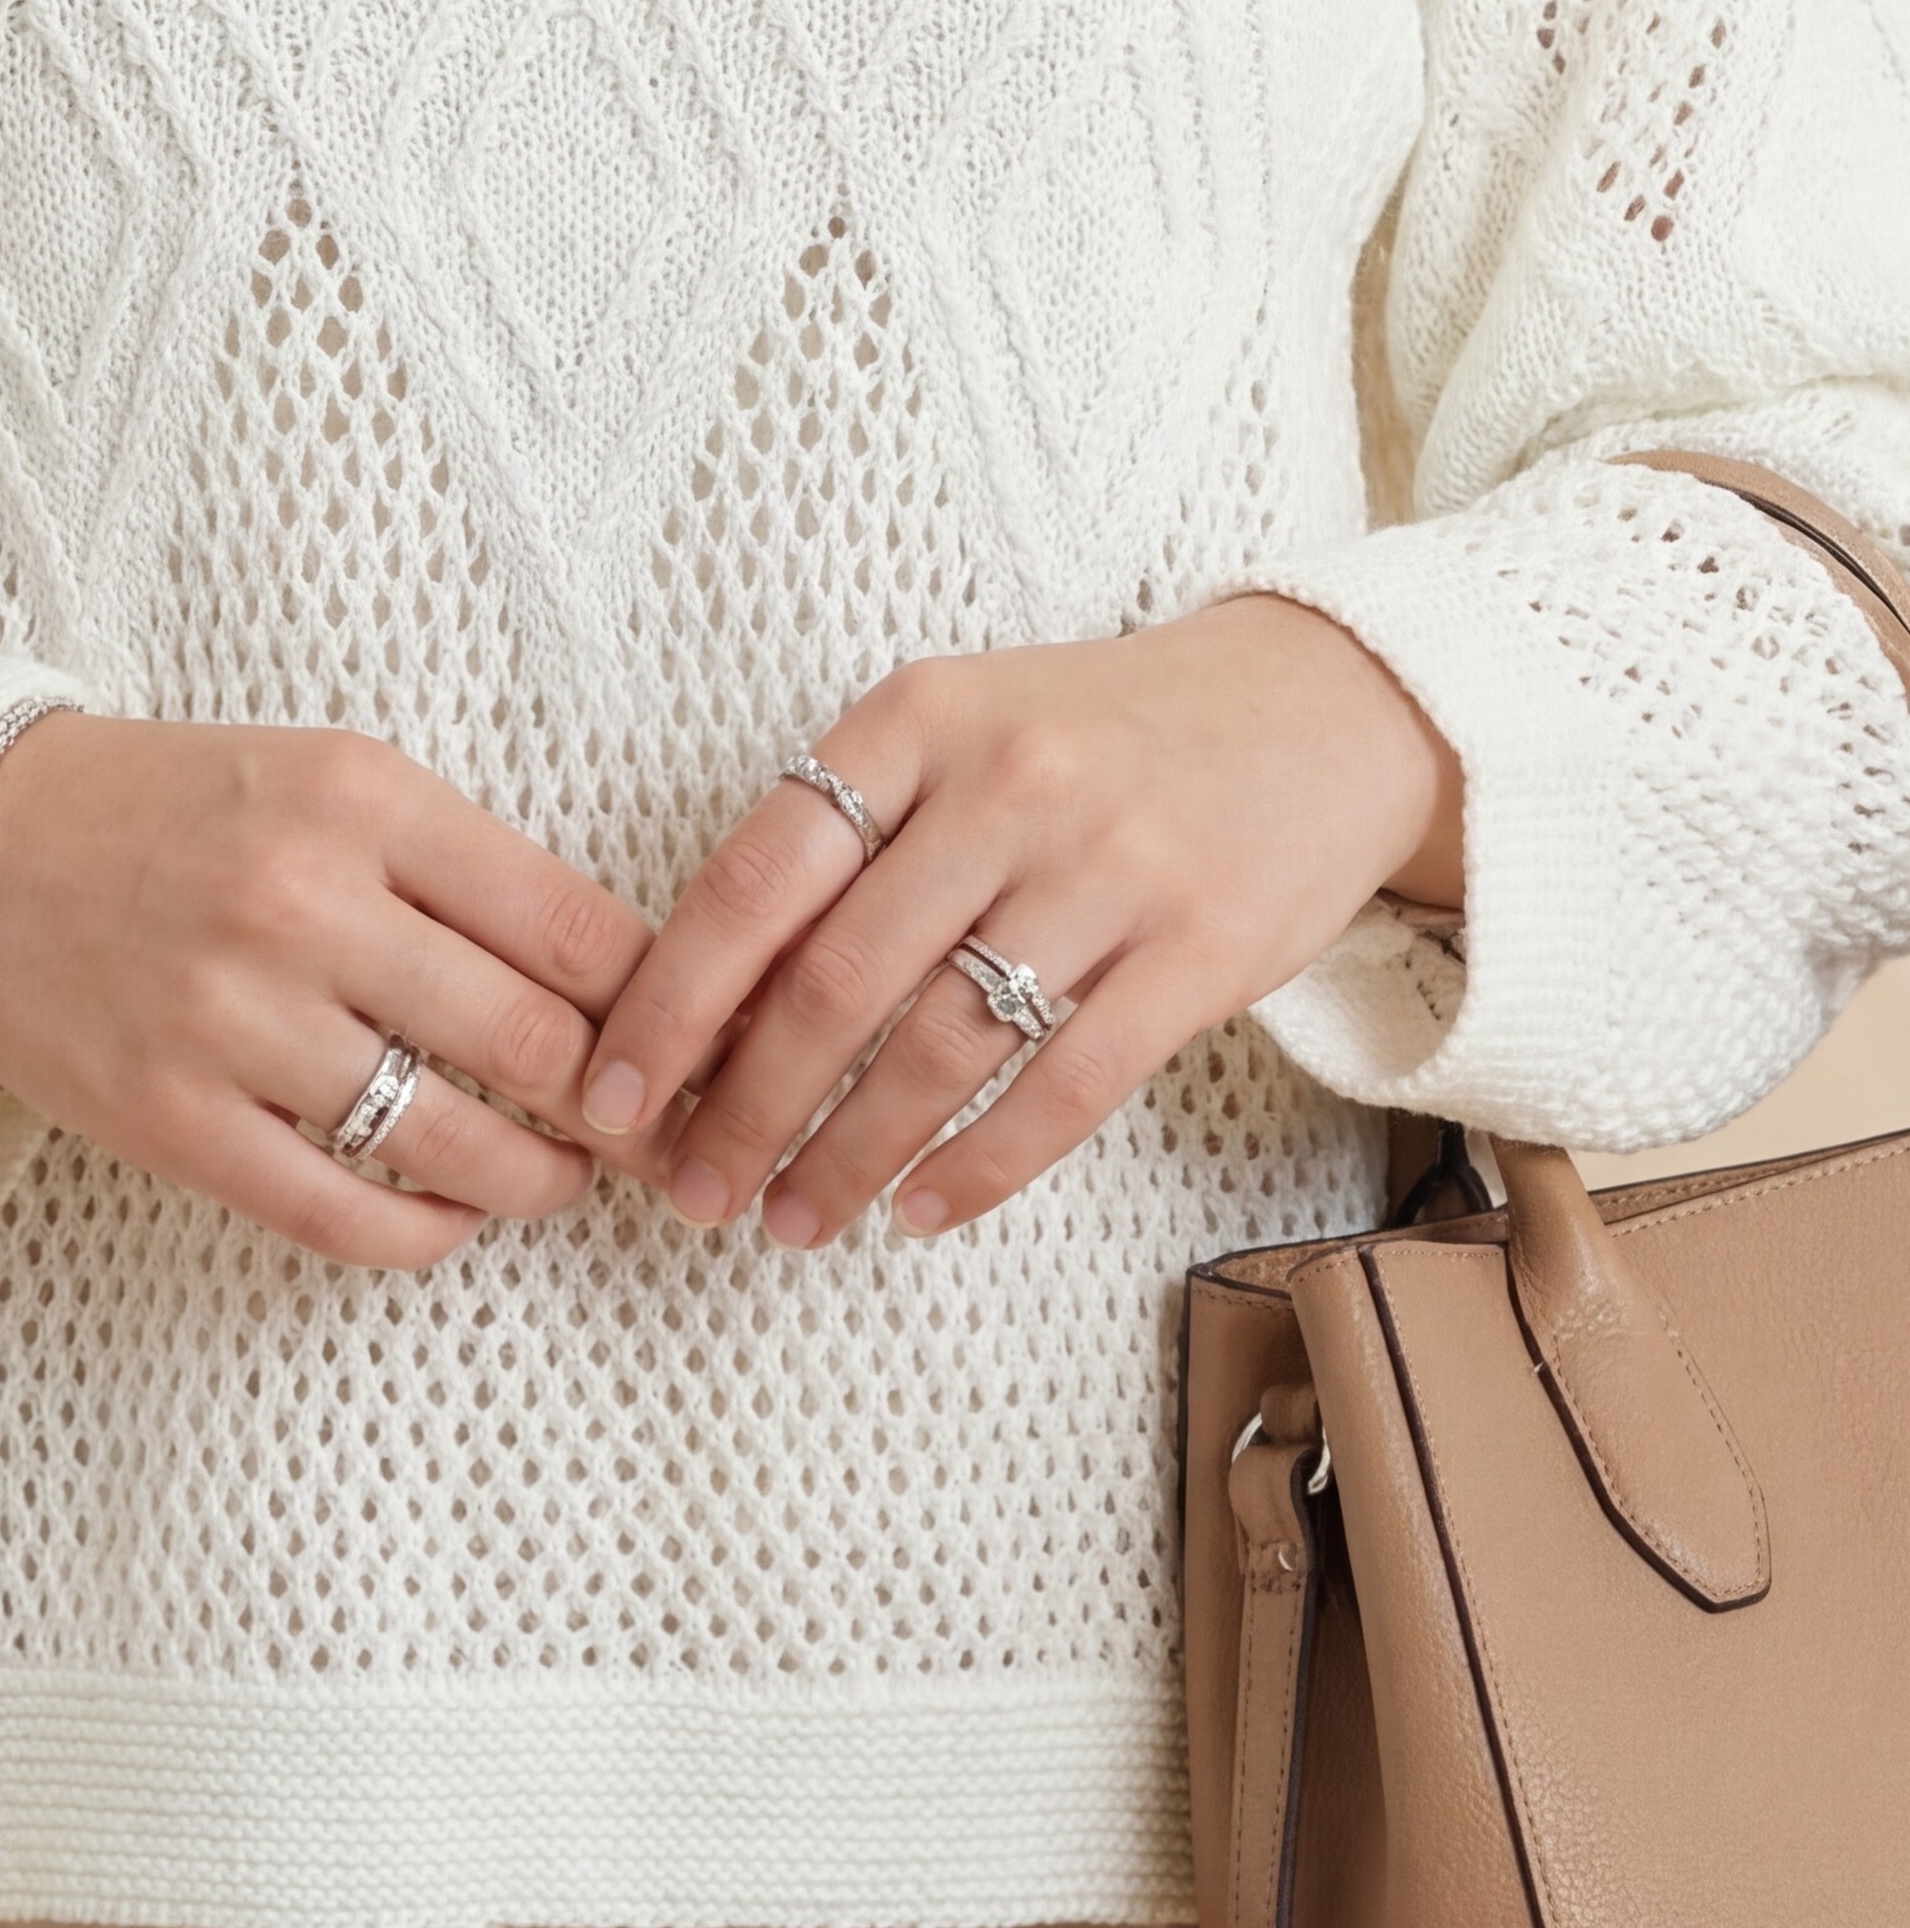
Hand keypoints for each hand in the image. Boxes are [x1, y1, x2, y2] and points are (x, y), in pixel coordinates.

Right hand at [0, 713, 670, 1270]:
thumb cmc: (183, 812)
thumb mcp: (331, 780)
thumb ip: (461, 865)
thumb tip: (616, 979)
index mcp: (361, 799)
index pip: (570, 922)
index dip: (660, 1002)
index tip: (699, 1042)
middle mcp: (302, 903)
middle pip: (530, 1041)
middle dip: (622, 1106)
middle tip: (663, 1133)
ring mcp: (231, 1019)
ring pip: (450, 1140)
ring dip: (539, 1179)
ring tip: (566, 1177)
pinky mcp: (172, 1119)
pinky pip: (339, 1211)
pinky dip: (424, 1233)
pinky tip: (456, 1218)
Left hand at [576, 599, 1461, 1246]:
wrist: (1315, 708)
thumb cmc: (1097, 734)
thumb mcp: (958, 728)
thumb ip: (847, 840)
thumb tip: (706, 1007)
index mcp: (916, 716)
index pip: (758, 876)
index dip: (671, 1002)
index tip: (611, 1098)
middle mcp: (1007, 782)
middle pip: (835, 980)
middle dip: (742, 1108)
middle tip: (690, 1194)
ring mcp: (1111, 866)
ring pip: (940, 1048)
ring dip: (846, 1155)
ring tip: (792, 1220)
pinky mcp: (1202, 950)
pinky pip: (1064, 1088)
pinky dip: (978, 1166)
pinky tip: (918, 1209)